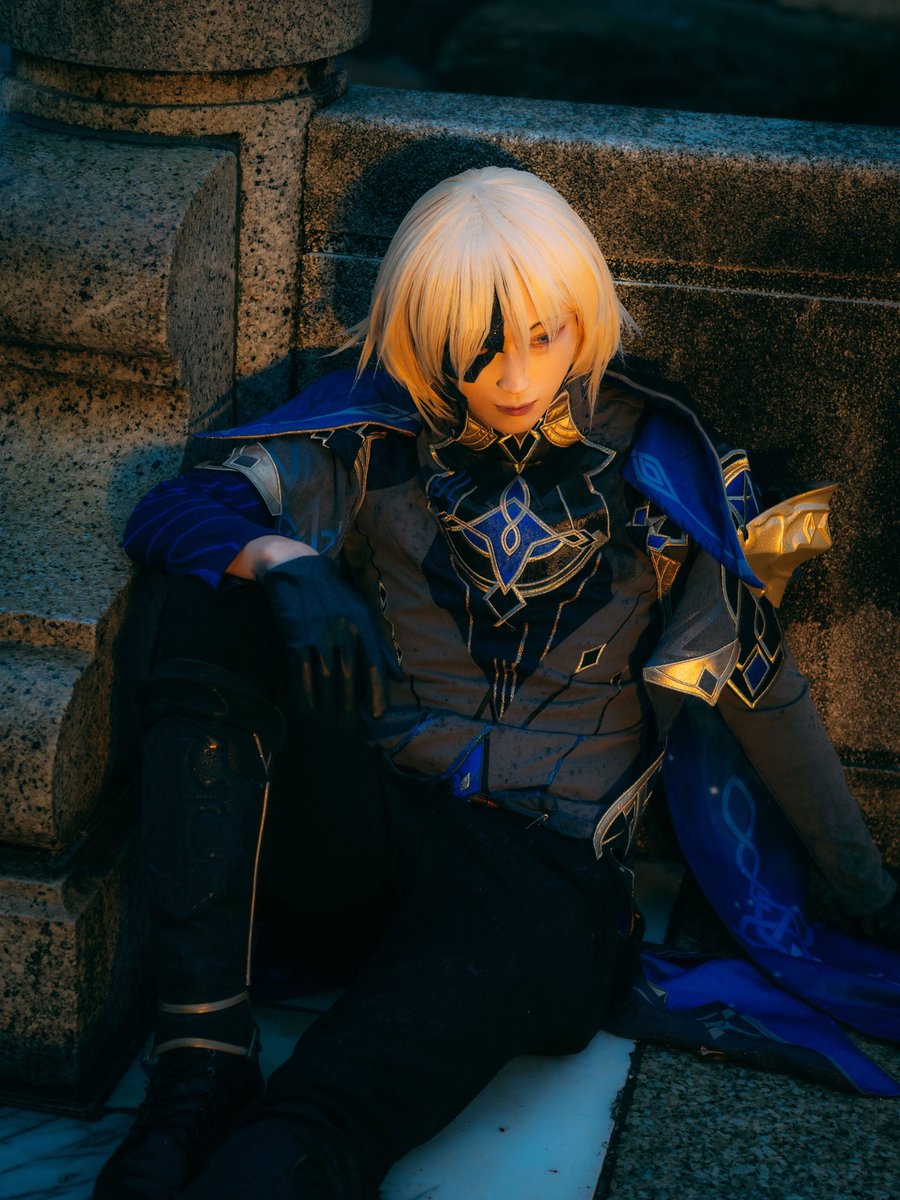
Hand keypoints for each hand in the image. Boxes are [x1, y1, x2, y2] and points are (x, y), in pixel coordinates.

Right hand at [259, 554, 398, 722]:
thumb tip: (398, 678)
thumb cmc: (334, 595)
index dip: (376, 691)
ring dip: (328, 704)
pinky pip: (302, 671)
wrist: (295, 568)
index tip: (378, 714)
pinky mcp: (295, 636)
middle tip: (351, 729)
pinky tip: (308, 707)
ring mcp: (318, 632)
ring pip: (326, 677)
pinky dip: (305, 692)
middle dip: (351, 705)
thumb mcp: (361, 614)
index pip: (374, 664)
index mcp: (363, 623)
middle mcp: (343, 628)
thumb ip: (380, 647)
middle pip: (349, 676)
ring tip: (330, 724)